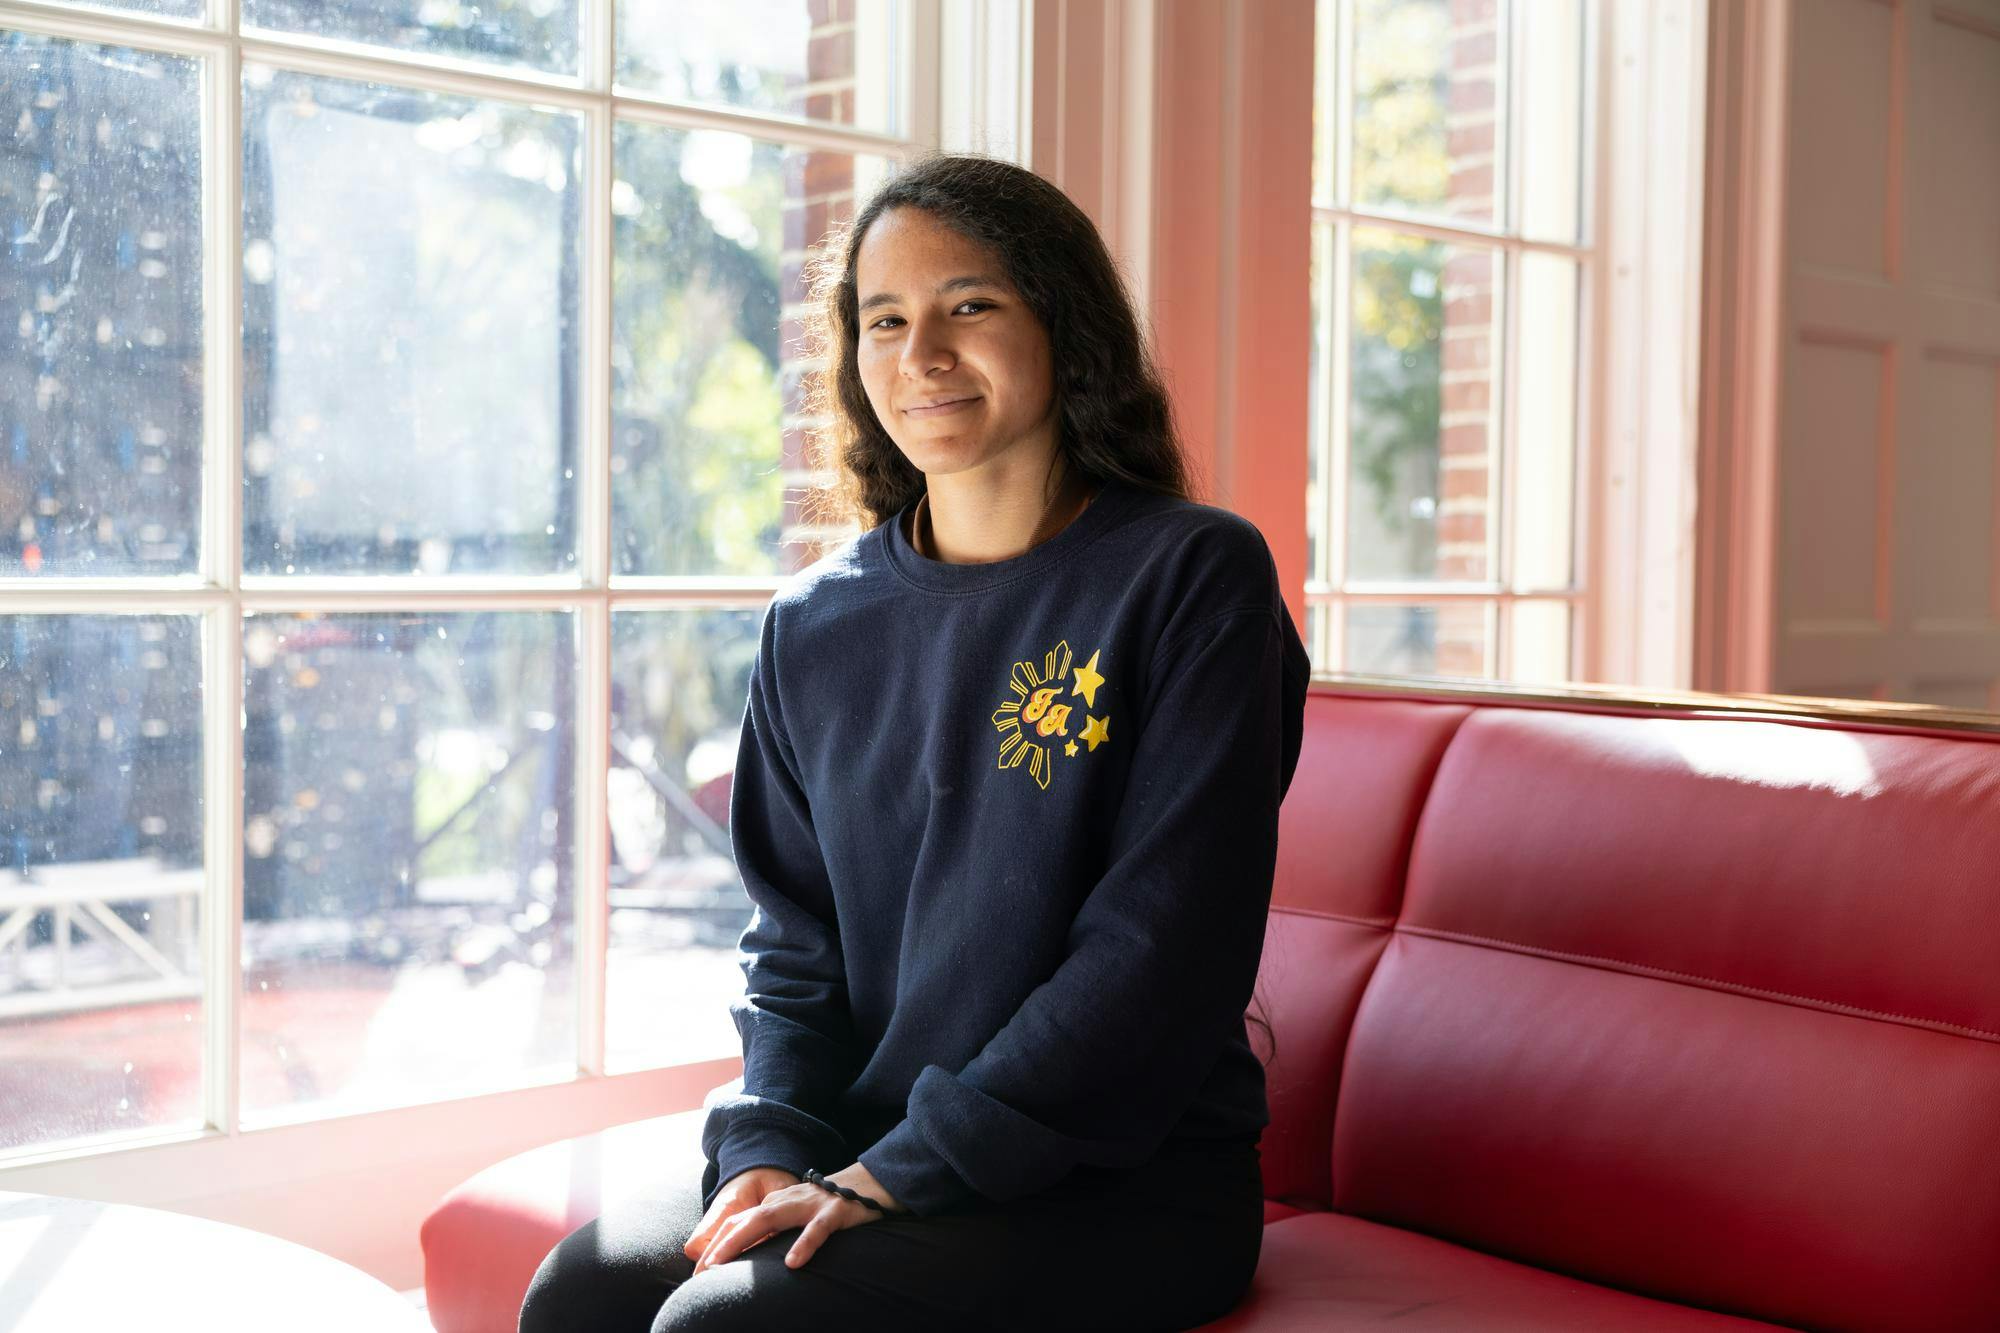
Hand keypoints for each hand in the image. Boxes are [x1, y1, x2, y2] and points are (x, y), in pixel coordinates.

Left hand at [684, 1163, 906, 1273]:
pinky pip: (817, 1230)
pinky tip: (792, 1264)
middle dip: (719, 1246)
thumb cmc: (828, 1206)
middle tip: (700, 1271)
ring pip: (770, 1221)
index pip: (738, 1222)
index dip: (716, 1243)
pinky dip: (803, 1245)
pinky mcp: (834, 1212)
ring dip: (742, 1241)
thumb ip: (775, 1230)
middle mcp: (786, 1201)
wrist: (868, 1184)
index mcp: (776, 1204)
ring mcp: (809, 1205)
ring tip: (723, 1264)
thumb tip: (748, 1255)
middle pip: (745, 1221)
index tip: (699, 1269)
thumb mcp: (796, 1217)